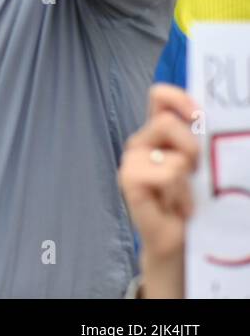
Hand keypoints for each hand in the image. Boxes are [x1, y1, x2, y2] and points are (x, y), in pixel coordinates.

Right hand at [118, 85, 199, 294]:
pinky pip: (166, 175)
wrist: (176, 239)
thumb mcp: (197, 164)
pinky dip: (179, 194)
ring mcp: (131, 161)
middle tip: (193, 172)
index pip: (159, 96)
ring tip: (182, 195)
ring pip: (172, 155)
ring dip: (187, 179)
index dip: (178, 97)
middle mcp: (141, 143)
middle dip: (191, 147)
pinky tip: (174, 207)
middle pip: (166, 122)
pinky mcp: (128, 180)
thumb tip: (206, 120)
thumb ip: (195, 140)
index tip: (198, 115)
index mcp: (157, 133)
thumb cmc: (189, 201)